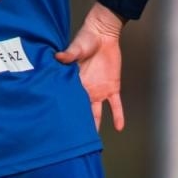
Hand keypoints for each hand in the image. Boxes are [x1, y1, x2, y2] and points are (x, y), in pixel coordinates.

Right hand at [56, 3, 125, 131]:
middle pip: (81, 112)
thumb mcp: (76, 48)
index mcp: (74, 83)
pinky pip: (115, 105)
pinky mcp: (112, 88)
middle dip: (77, 126)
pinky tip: (119, 127)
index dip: (65, 114)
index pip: (69, 102)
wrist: (102, 34)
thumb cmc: (85, 39)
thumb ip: (69, 55)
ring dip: (95, 126)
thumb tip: (58, 57)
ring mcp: (99, 91)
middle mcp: (85, 91)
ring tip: (93, 143)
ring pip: (96, 113)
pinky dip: (118, 116)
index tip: (60, 128)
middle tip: (72, 142)